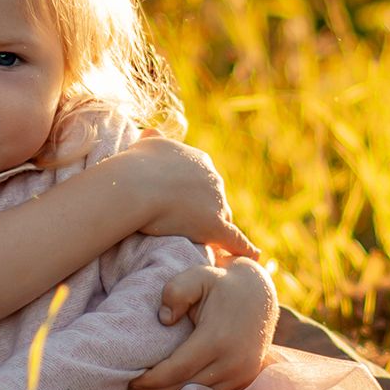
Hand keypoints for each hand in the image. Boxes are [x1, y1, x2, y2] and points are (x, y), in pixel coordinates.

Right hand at [115, 138, 257, 258]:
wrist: (135, 185)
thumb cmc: (135, 165)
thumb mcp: (145, 142)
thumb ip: (153, 138)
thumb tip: (152, 131)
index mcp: (200, 160)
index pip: (204, 181)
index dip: (193, 194)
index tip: (180, 204)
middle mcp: (214, 178)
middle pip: (215, 200)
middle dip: (203, 211)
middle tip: (184, 224)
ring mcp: (216, 202)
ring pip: (222, 218)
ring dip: (214, 229)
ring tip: (201, 243)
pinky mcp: (215, 225)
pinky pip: (234, 239)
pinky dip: (244, 248)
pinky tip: (254, 257)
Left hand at [130, 258, 277, 389]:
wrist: (261, 293)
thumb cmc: (223, 283)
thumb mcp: (198, 275)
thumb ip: (175, 291)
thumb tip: (164, 319)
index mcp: (217, 339)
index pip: (176, 371)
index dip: (150, 380)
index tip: (129, 380)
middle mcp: (233, 362)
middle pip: (184, 388)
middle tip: (131, 387)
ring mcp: (242, 374)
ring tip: (147, 389)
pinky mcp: (245, 379)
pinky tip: (171, 387)